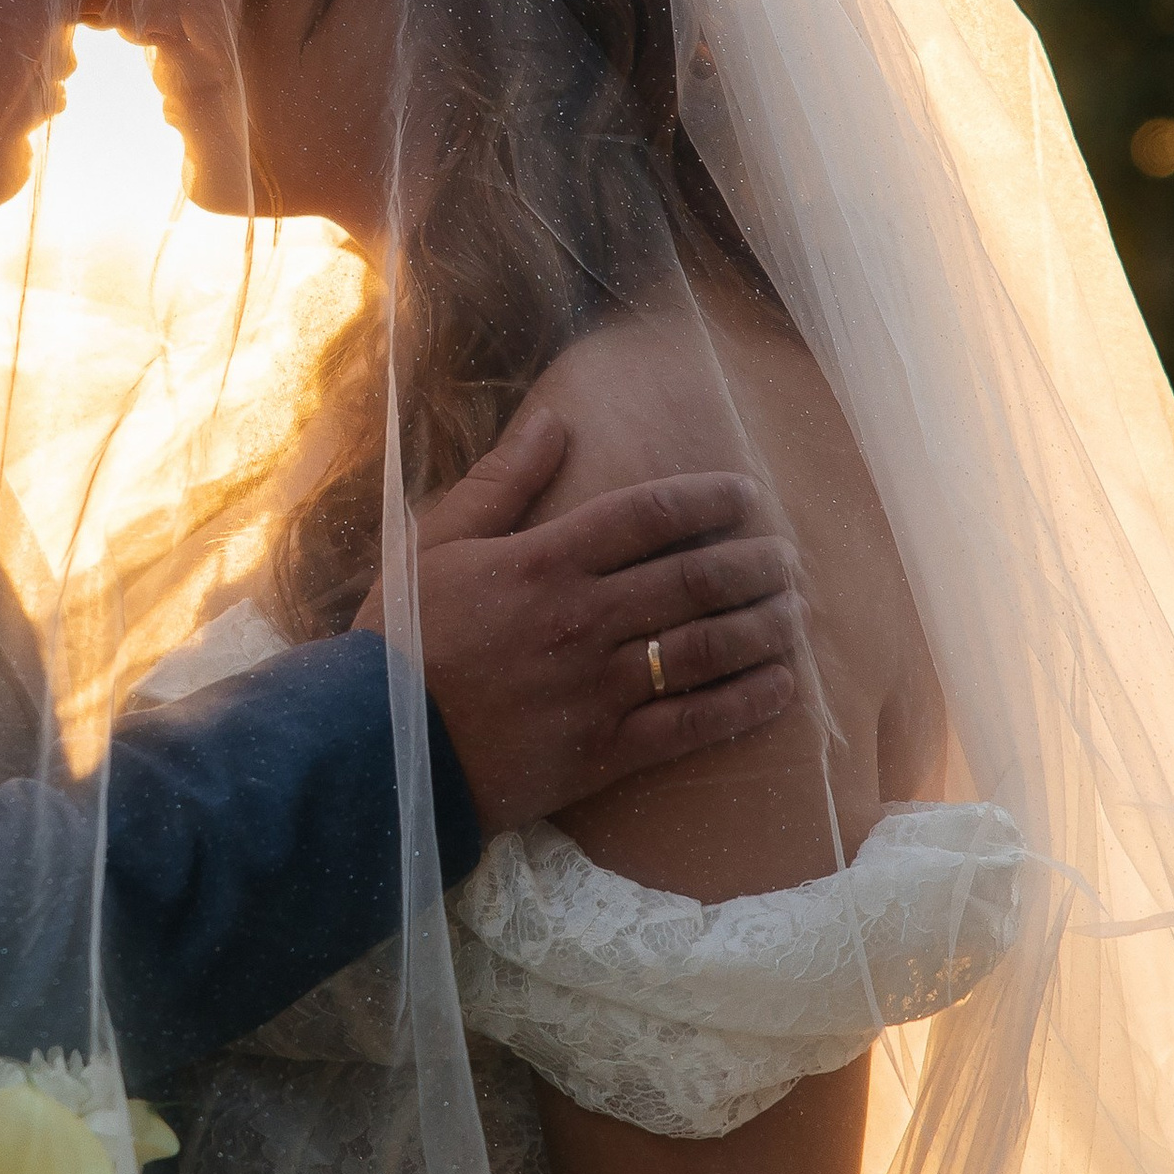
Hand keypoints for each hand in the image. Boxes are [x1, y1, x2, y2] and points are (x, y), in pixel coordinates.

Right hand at [362, 394, 799, 834]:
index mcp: (542, 561)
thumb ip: (502, 482)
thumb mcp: (436, 543)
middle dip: (753, 563)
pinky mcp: (603, 751)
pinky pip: (691, 724)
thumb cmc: (400, 637)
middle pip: (692, 579)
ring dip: (763, 626)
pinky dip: (745, 703)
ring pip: (705, 648)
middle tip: (789, 557)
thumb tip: (556, 421)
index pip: (647, 515)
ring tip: (797, 612)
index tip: (749, 494)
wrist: (376, 748)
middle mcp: (580, 619)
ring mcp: (596, 688)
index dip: (708, 499)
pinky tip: (783, 686)